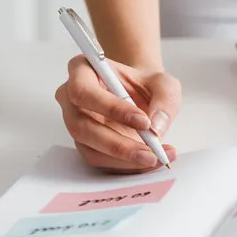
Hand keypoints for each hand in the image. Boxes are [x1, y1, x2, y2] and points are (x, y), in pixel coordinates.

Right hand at [55, 56, 180, 172]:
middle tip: (150, 152)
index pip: (84, 91)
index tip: (143, 121)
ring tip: (156, 158)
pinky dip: (127, 165)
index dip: (111, 108)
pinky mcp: (85, 145)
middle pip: (82, 126)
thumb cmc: (146, 85)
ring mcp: (75, 123)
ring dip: (124, 159)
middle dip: (117, 144)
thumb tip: (156, 127)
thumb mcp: (164, 83)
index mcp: (82, 71)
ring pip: (90, 149)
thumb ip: (164, 99)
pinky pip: (100, 160)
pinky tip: (150, 161)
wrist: (143, 97)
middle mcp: (71, 98)